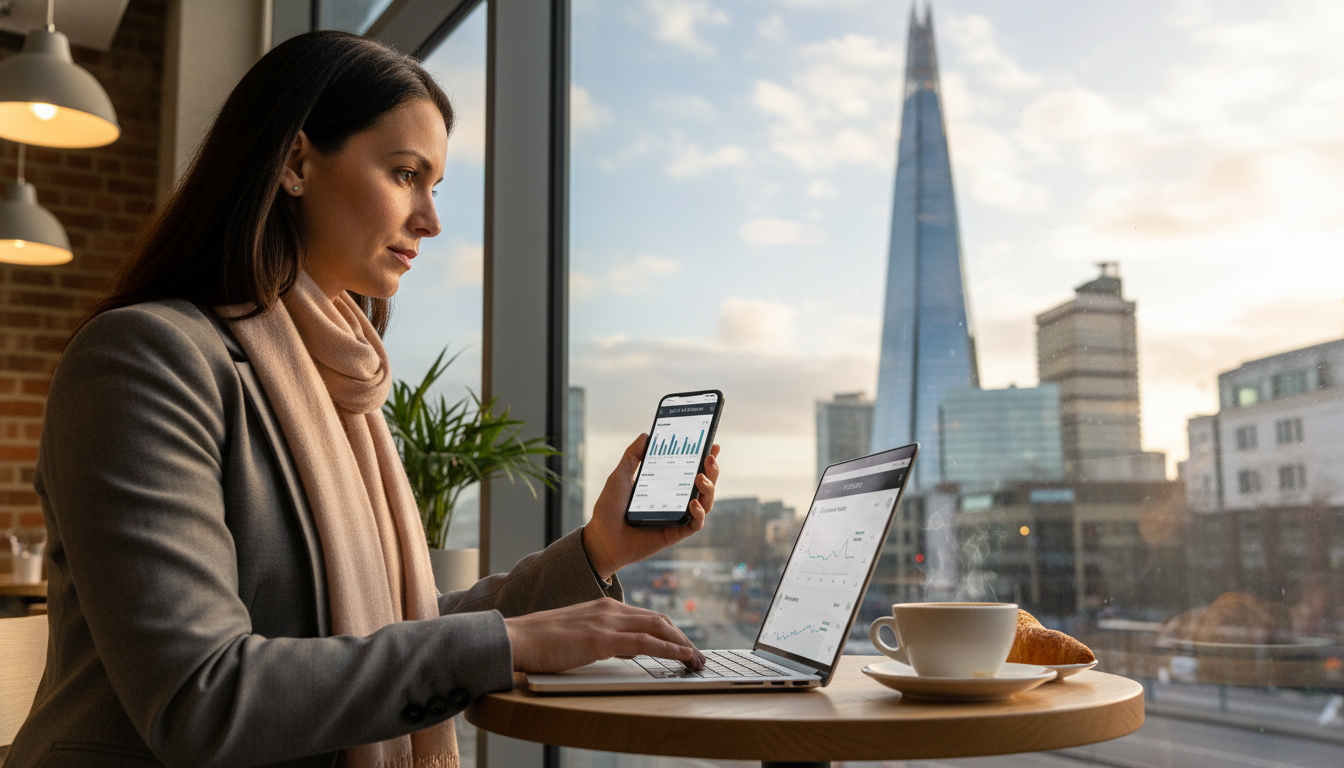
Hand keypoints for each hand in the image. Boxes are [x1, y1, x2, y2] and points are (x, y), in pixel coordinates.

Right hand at [505, 598, 704, 672]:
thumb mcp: (576, 634)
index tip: (682, 644)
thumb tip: (621, 650)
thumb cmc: (540, 641)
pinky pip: (645, 643)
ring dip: (682, 644)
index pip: (645, 617)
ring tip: (697, 659)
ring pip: (657, 628)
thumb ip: (600, 637)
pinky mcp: (602, 639)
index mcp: (603, 606)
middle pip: (658, 620)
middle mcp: (609, 609)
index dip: (668, 631)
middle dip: (681, 637)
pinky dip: (669, 649)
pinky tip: (682, 657)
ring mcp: (607, 622)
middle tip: (696, 654)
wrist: (515, 638)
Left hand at [583, 434, 720, 578]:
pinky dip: (699, 514)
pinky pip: (695, 524)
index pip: (690, 469)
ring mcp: (677, 517)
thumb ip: (632, 456)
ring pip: (705, 503)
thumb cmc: (609, 508)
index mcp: (666, 485)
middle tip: (710, 458)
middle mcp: (675, 500)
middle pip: (703, 484)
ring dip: (709, 489)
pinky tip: (693, 504)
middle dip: (712, 470)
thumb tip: (645, 435)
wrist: (602, 538)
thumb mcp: (620, 476)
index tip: (712, 444)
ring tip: (701, 477)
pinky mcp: (675, 533)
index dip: (704, 458)